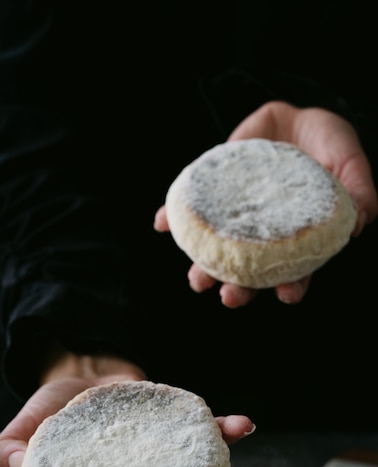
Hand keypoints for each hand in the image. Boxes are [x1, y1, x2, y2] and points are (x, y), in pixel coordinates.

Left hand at [155, 101, 377, 307]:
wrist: (295, 118)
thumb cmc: (329, 147)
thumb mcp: (349, 163)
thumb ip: (358, 190)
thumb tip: (360, 222)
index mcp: (293, 238)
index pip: (293, 270)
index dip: (290, 285)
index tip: (285, 294)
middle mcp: (261, 234)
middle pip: (249, 269)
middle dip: (238, 288)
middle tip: (229, 297)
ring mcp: (236, 215)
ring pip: (216, 248)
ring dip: (203, 266)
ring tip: (197, 278)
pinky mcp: (215, 191)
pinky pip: (191, 208)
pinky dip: (172, 217)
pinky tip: (160, 224)